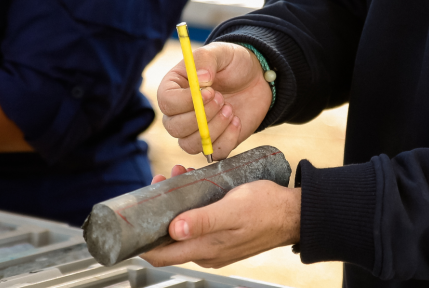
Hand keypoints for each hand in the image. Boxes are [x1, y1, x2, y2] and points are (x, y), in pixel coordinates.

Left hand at [143, 165, 300, 268]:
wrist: (294, 213)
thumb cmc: (266, 209)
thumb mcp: (232, 210)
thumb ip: (203, 221)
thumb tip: (173, 230)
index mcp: (206, 250)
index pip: (161, 254)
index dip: (142, 239)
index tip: (134, 218)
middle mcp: (206, 252)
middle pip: (168, 238)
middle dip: (159, 211)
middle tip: (161, 182)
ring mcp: (214, 245)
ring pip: (182, 227)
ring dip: (176, 203)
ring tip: (179, 175)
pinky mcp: (221, 235)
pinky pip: (197, 222)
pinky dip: (190, 204)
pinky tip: (194, 183)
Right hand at [157, 42, 271, 159]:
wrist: (256, 79)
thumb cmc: (232, 63)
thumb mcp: (220, 53)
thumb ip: (206, 60)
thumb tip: (201, 80)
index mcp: (173, 89)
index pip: (167, 103)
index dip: (187, 101)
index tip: (210, 91)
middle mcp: (179, 113)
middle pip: (175, 128)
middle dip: (201, 116)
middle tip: (222, 99)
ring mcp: (195, 131)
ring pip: (191, 144)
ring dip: (214, 129)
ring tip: (229, 108)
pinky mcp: (213, 143)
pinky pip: (213, 153)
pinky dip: (228, 139)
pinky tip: (237, 120)